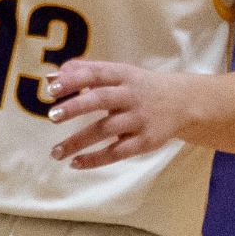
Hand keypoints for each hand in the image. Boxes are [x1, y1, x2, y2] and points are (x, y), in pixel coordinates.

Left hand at [42, 59, 198, 169]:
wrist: (183, 103)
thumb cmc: (139, 87)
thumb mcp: (119, 73)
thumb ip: (86, 72)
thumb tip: (51, 78)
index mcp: (123, 75)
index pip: (96, 74)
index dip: (73, 80)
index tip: (51, 88)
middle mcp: (131, 95)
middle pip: (101, 99)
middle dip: (76, 107)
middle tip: (52, 116)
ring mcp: (139, 119)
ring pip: (106, 129)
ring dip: (78, 141)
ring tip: (55, 152)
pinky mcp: (145, 141)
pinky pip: (117, 152)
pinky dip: (95, 159)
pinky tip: (75, 163)